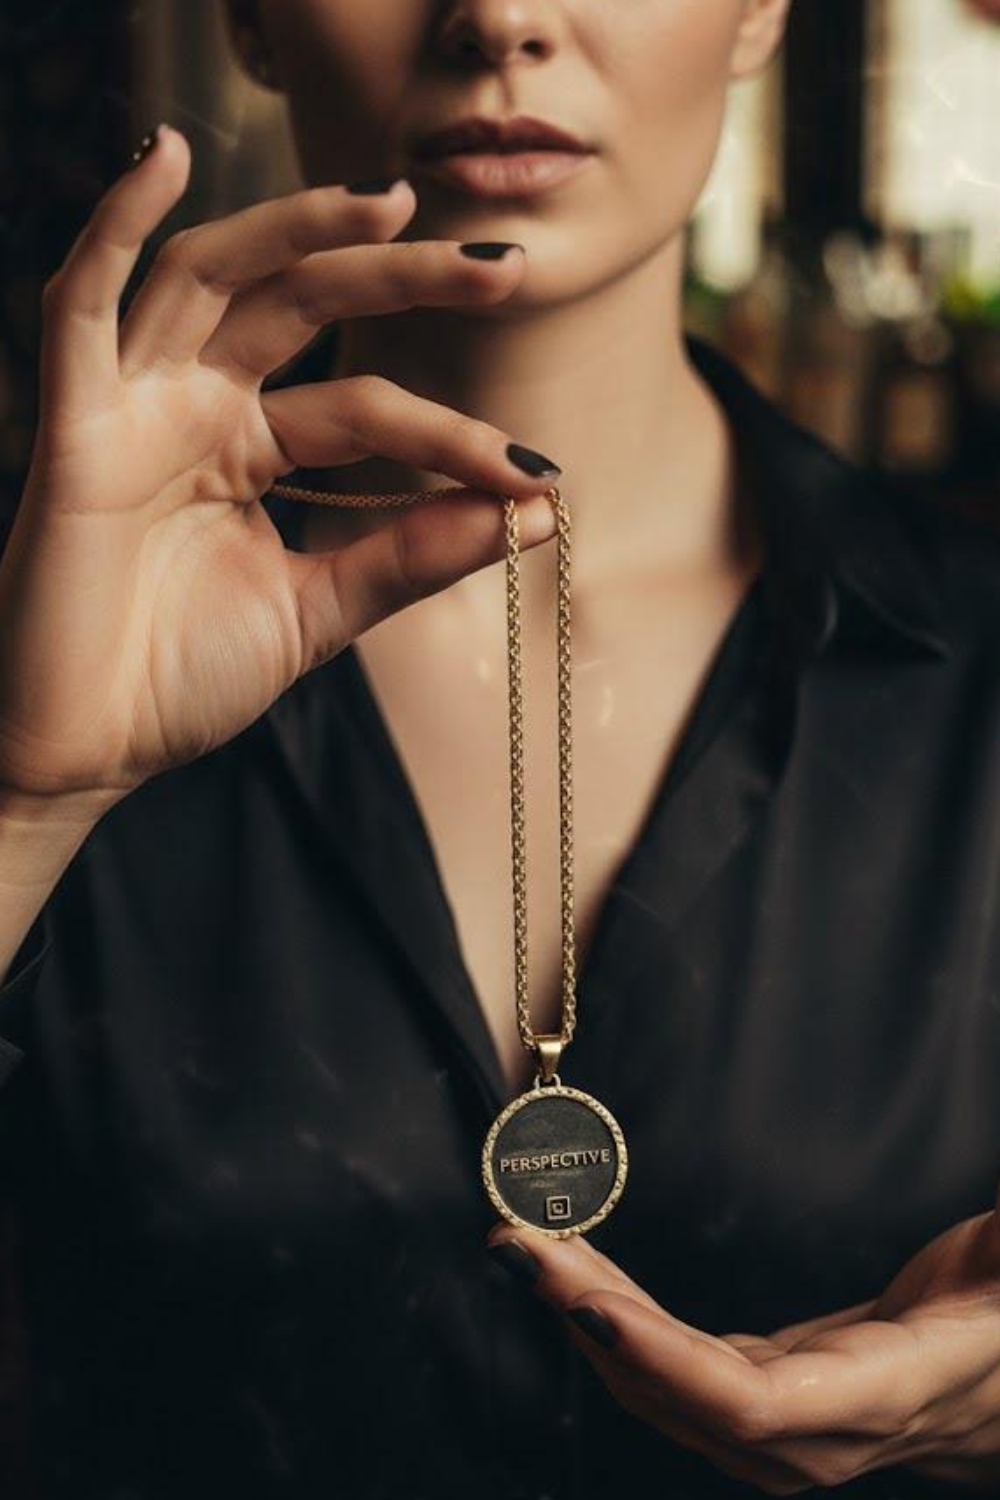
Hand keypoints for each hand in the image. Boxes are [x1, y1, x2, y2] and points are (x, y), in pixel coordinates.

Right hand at [0, 123, 557, 810]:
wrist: (84, 750)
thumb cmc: (182, 679)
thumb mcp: (319, 612)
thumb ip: (410, 557)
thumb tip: (529, 513)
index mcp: (250, 448)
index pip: (366, 407)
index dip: (452, 436)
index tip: (538, 476)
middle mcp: (197, 408)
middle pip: (303, 303)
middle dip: (401, 277)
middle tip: (506, 268)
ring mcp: (134, 407)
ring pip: (213, 277)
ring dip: (296, 226)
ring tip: (394, 203)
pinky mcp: (73, 426)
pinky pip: (80, 306)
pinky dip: (112, 226)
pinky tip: (162, 157)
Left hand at [486, 1187, 999, 1493]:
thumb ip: (998, 1245)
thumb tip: (998, 1225)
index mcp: (888, 1390)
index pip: (751, 1404)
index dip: (660, 1360)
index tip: (584, 1300)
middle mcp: (828, 1426)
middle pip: (685, 1393)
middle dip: (591, 1320)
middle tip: (518, 1242)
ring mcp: (798, 1423)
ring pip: (673, 1389)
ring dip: (594, 1321)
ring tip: (531, 1248)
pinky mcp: (780, 1398)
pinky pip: (686, 1374)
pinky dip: (628, 1328)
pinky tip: (587, 1283)